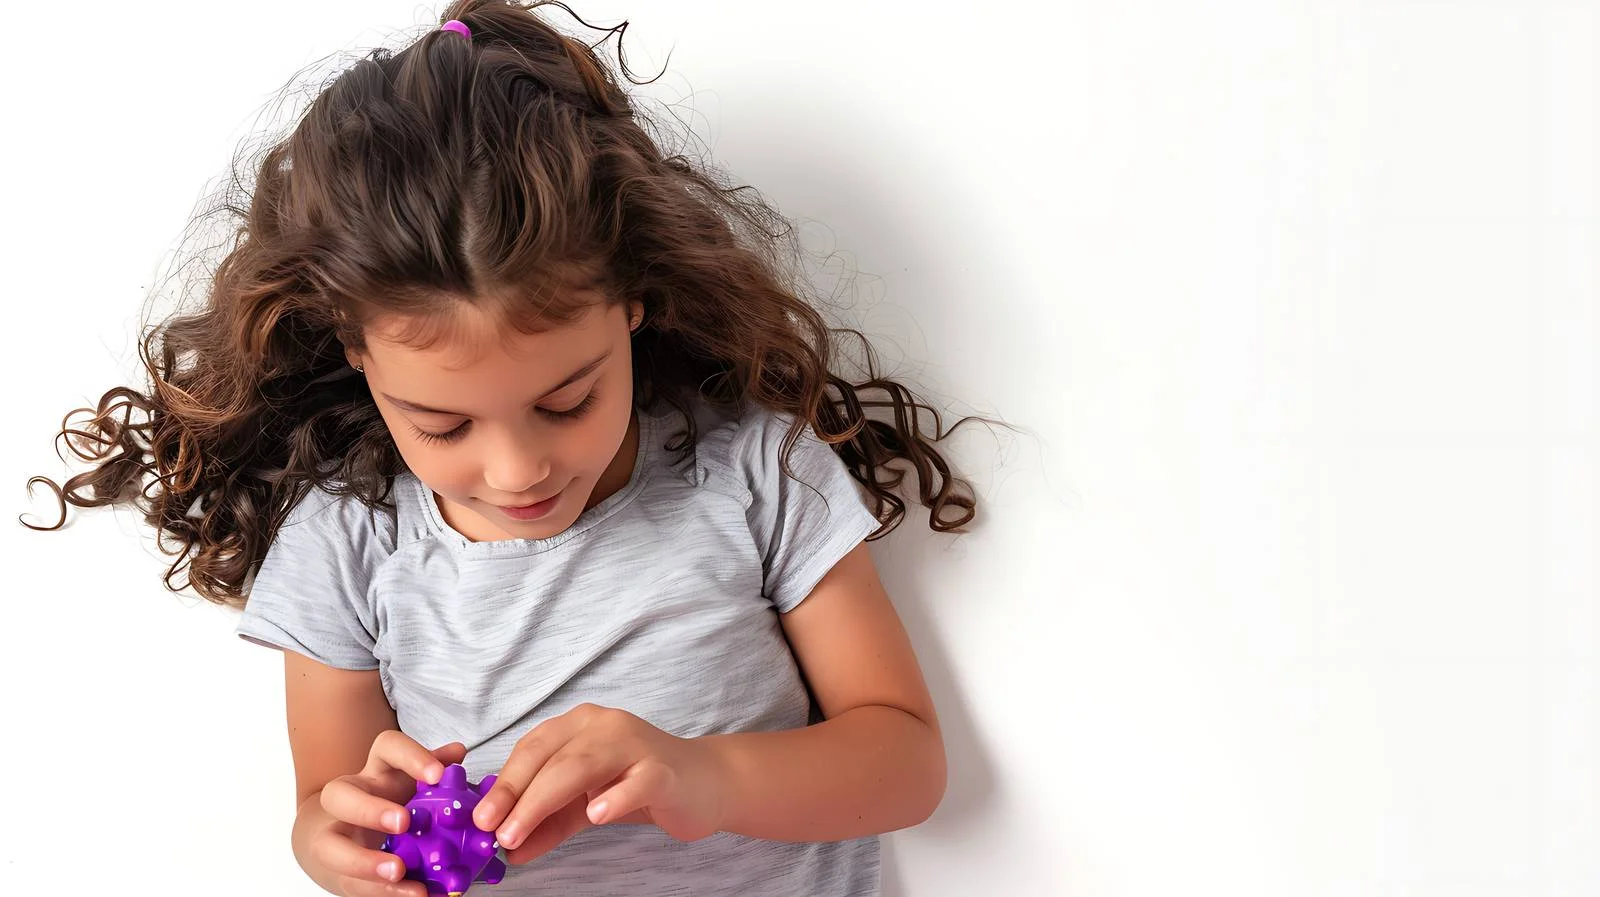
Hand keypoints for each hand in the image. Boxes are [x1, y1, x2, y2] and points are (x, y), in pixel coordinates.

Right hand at [306, 730, 466, 896]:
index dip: (411, 757)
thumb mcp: (415, 783)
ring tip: (399, 871)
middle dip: (369, 809)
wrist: (347, 834)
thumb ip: (436, 767)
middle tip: (403, 823)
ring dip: (364, 862)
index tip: (438, 775)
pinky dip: (382, 892)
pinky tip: (413, 894)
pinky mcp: (337, 872)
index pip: (387, 747)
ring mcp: (337, 837)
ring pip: (330, 847)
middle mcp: (350, 799)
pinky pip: (351, 884)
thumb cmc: (393, 801)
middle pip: (339, 794)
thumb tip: (457, 752)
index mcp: (377, 770)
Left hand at [471, 703, 728, 863]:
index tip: (479, 819)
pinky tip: (596, 814)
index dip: (503, 783)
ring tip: (518, 834)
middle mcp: (605, 725)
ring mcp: (636, 744)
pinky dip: (614, 797)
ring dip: (544, 801)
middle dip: (516, 794)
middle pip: (551, 757)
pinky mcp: (663, 770)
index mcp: (580, 725)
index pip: (531, 749)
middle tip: (492, 831)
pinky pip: (635, 781)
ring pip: (582, 765)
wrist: (703, 783)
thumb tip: (507, 850)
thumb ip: (547, 824)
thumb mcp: (584, 805)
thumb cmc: (638, 786)